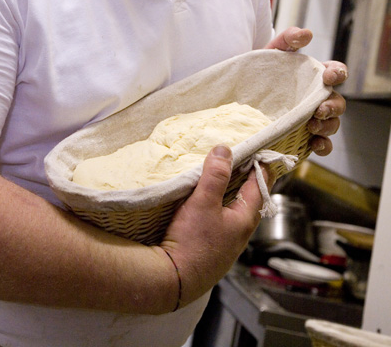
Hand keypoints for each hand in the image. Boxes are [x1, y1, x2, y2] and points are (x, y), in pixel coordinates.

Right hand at [158, 145, 270, 307]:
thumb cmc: (191, 243)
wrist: (172, 281)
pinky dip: (218, 208)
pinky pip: (220, 223)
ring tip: (221, 179)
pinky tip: (205, 206)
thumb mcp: (203, 202)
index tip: (259, 152)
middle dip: (245, 180)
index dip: (260, 168)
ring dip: (230, 195)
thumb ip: (215, 175)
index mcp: (244, 220)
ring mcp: (226, 245)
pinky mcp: (212, 251)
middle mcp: (240, 234)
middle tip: (241, 162)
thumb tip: (225, 150)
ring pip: (233, 212)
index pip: (260, 187)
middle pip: (248, 200)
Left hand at [265, 26, 346, 155]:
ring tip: (312, 126)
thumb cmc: (262, 69)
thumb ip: (288, 38)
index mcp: (313, 76)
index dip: (337, 73)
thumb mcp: (272, 50)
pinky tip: (314, 145)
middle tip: (318, 109)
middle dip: (332, 106)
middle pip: (337, 103)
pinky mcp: (303, 136)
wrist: (239, 92)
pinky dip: (323, 146)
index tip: (328, 76)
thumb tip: (306, 34)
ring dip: (327, 126)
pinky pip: (322, 144)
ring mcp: (312, 118)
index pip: (335, 73)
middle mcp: (316, 98)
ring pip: (332, 124)